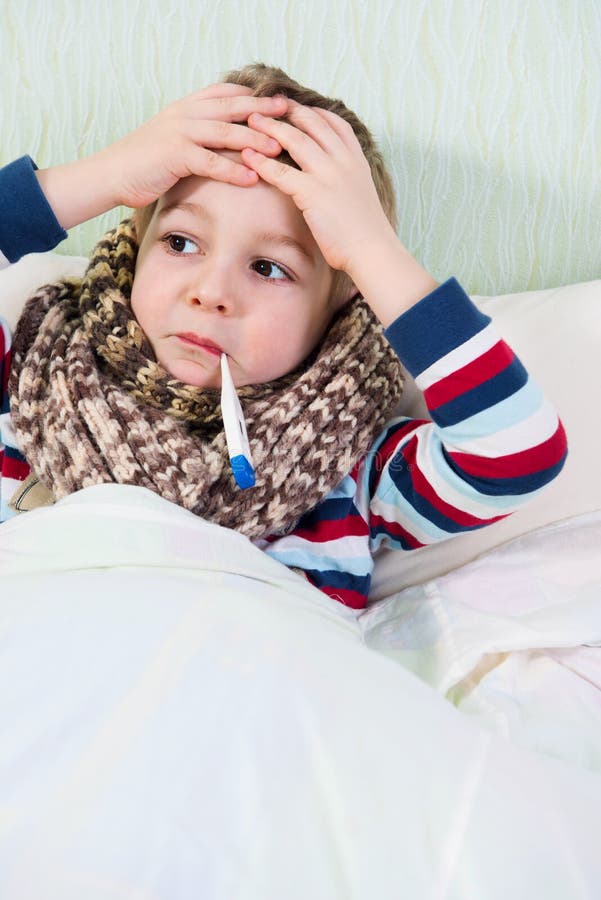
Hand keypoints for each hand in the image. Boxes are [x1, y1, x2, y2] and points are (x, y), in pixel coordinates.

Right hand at [104, 83, 287, 206]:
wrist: (111, 173)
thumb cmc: (146, 163)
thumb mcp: (175, 140)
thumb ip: (200, 135)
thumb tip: (229, 141)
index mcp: (187, 107)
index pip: (227, 93)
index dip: (254, 96)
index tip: (280, 101)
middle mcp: (186, 113)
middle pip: (233, 107)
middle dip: (263, 110)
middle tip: (291, 114)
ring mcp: (180, 132)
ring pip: (226, 132)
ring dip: (255, 140)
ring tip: (280, 148)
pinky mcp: (175, 154)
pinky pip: (211, 161)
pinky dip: (234, 170)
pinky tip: (253, 178)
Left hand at [240, 99, 394, 277]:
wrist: (372, 250)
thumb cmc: (364, 230)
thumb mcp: (360, 192)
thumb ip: (345, 177)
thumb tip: (329, 176)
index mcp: (356, 158)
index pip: (332, 122)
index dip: (310, 110)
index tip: (292, 106)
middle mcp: (343, 160)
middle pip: (311, 123)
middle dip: (286, 112)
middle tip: (264, 106)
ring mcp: (328, 174)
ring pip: (295, 140)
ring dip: (270, 128)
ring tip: (251, 121)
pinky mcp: (312, 194)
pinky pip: (281, 172)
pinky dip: (262, 162)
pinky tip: (248, 156)